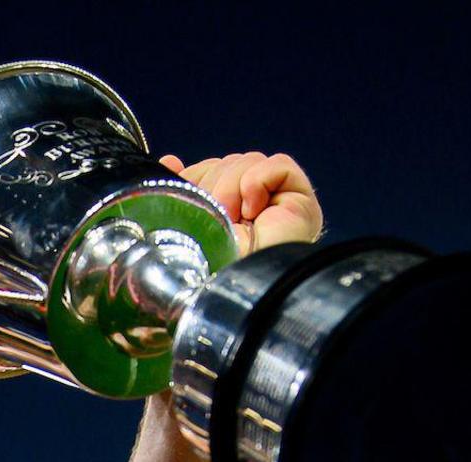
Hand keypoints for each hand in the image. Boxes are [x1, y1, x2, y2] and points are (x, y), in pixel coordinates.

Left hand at [157, 151, 321, 257]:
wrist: (233, 292)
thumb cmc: (209, 268)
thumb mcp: (185, 224)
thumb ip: (179, 191)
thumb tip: (169, 161)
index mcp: (226, 211)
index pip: (211, 168)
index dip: (198, 176)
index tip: (188, 197)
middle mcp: (253, 206)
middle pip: (229, 162)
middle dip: (214, 184)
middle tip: (216, 219)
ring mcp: (279, 203)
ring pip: (250, 160)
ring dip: (232, 185)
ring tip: (233, 219)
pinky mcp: (300, 201)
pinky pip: (279, 165)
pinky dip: (259, 180)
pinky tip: (253, 210)